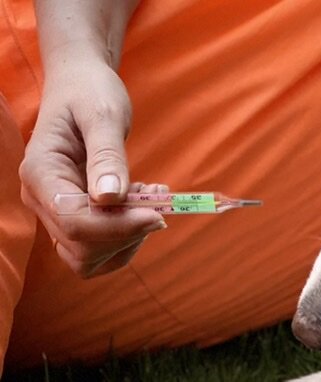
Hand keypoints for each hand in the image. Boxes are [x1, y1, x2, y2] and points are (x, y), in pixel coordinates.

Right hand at [19, 55, 166, 277]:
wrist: (81, 85)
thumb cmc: (90, 92)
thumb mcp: (104, 115)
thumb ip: (107, 155)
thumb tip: (111, 198)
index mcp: (41, 173)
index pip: (75, 221)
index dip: (120, 225)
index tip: (158, 210)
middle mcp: (42, 199)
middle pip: (81, 247)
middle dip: (127, 232)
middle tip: (159, 200)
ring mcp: (56, 210)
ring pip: (88, 256)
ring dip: (129, 238)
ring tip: (153, 199)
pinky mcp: (76, 214)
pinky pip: (99, 246)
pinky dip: (128, 234)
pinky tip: (145, 203)